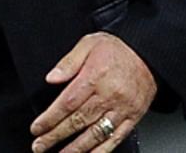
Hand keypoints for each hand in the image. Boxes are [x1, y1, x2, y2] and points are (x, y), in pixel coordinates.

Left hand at [30, 32, 155, 152]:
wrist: (148, 54)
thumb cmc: (116, 49)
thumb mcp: (88, 44)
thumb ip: (68, 62)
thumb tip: (51, 78)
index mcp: (95, 77)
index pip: (67, 103)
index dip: (50, 119)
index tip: (37, 128)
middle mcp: (109, 96)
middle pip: (78, 121)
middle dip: (56, 136)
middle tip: (40, 146)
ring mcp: (122, 109)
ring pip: (96, 134)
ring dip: (77, 149)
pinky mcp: (132, 117)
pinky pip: (116, 138)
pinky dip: (102, 150)